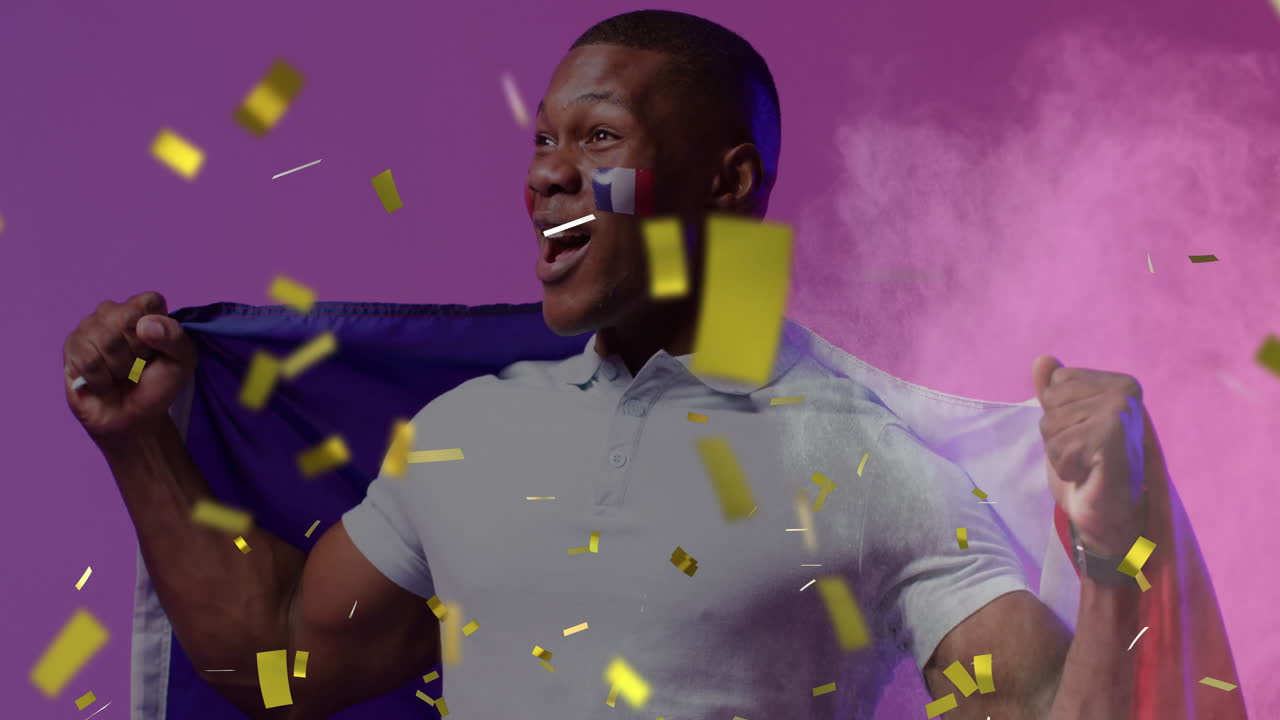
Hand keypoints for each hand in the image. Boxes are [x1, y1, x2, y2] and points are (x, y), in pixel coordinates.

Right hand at [63, 291, 196, 442]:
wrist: (133, 418)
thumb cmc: (158, 385)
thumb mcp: (182, 362)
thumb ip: (174, 338)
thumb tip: (145, 324)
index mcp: (144, 309)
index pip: (149, 301)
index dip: (156, 330)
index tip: (156, 349)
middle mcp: (114, 312)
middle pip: (125, 318)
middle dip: (137, 351)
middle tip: (138, 364)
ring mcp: (89, 327)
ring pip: (106, 340)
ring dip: (119, 367)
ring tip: (121, 374)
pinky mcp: (72, 346)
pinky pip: (88, 359)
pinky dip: (102, 378)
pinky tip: (104, 381)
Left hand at [1033, 355, 1145, 556]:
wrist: (1111, 513)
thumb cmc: (1089, 465)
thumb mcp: (1068, 422)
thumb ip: (1056, 390)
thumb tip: (1042, 359)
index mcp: (1119, 382)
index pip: (1057, 381)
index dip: (1059, 413)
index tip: (1085, 433)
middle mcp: (1124, 392)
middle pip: (1051, 402)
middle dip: (1057, 433)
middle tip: (1086, 452)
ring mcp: (1120, 415)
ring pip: (1051, 425)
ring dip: (1061, 452)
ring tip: (1088, 462)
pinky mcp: (1111, 440)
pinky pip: (1060, 448)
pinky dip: (1066, 467)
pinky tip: (1089, 474)